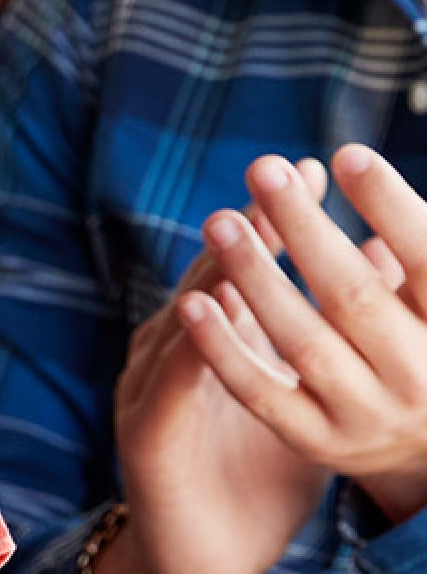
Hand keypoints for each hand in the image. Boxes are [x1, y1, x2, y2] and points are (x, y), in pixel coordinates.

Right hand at [111, 157, 333, 572]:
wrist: (202, 560)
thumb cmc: (255, 484)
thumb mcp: (303, 402)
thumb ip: (330, 341)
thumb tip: (383, 270)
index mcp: (216, 347)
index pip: (254, 268)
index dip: (285, 221)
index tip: (322, 172)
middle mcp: (175, 356)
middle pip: (215, 279)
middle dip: (250, 226)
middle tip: (278, 178)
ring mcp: (151, 389)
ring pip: (183, 318)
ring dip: (207, 273)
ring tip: (231, 228)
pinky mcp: (145, 431)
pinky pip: (166, 381)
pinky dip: (184, 345)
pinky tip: (197, 316)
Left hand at [174, 145, 426, 525]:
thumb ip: (412, 247)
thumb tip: (359, 162)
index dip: (391, 207)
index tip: (347, 154)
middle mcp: (419, 375)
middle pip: (352, 296)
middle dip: (304, 229)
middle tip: (263, 168)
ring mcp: (368, 414)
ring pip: (302, 341)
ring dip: (256, 277)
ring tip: (219, 222)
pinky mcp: (320, 441)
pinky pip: (262, 394)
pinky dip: (223, 348)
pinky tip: (191, 301)